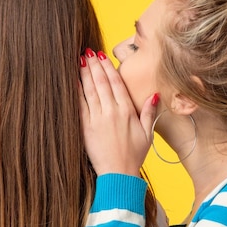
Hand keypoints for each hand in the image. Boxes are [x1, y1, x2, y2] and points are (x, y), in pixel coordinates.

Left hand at [78, 49, 155, 176]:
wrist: (119, 174)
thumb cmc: (134, 155)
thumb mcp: (147, 133)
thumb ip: (148, 112)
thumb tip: (154, 94)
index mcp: (127, 111)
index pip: (116, 83)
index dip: (108, 68)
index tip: (102, 56)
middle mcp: (112, 112)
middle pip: (102, 83)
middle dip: (94, 65)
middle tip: (88, 52)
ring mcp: (98, 119)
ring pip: (90, 91)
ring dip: (85, 74)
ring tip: (80, 60)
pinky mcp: (86, 127)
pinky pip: (80, 105)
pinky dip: (76, 91)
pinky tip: (72, 81)